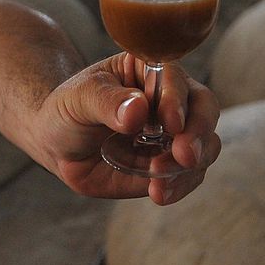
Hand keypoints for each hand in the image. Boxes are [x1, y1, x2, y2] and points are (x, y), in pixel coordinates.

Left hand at [38, 53, 221, 204]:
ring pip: (205, 145)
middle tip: (184, 156)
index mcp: (149, 71)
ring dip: (190, 166)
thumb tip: (138, 110)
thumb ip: (106, 101)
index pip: (174, 78)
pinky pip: (189, 176)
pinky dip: (180, 186)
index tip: (169, 123)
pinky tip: (159, 193)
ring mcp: (174, 133)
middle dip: (198, 133)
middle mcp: (170, 99)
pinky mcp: (170, 164)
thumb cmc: (68, 110)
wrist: (59, 144)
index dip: (176, 100)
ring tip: (160, 180)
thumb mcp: (78, 99)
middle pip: (204, 109)